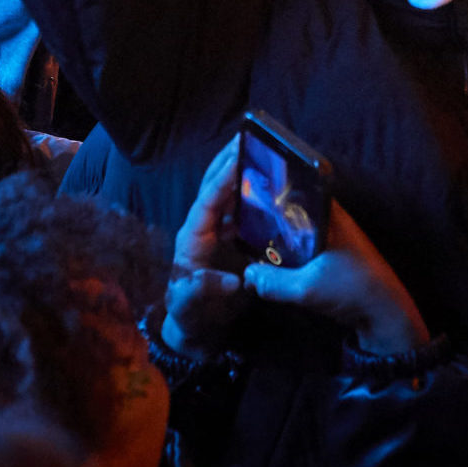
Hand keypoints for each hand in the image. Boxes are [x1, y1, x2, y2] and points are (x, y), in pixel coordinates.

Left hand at [162, 138, 251, 358]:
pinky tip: (278, 187)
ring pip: (230, 194)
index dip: (222, 180)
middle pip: (215, 186)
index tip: (237, 157)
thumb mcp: (191, 305)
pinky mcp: (235, 241)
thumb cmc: (190, 315)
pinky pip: (246, 212)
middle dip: (228, 161)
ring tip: (266, 151)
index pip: (207, 201)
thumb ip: (204, 289)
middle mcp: (205, 228)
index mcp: (192, 237)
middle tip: (248, 135)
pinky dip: (258, 196)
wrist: (197, 331)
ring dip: (244, 173)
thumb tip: (233, 281)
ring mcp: (221, 233)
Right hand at [243, 198, 428, 354]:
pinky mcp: (333, 259)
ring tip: (247, 246)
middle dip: (268, 222)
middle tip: (238, 227)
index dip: (270, 194)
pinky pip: (304, 250)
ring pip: (297, 234)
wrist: (386, 316)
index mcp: (330, 215)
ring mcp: (334, 240)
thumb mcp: (307, 288)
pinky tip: (270, 265)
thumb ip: (274, 282)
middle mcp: (332, 221)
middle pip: (292, 213)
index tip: (244, 200)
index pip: (296, 192)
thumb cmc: (352, 290)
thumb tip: (246, 275)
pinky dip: (288, 256)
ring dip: (277, 242)